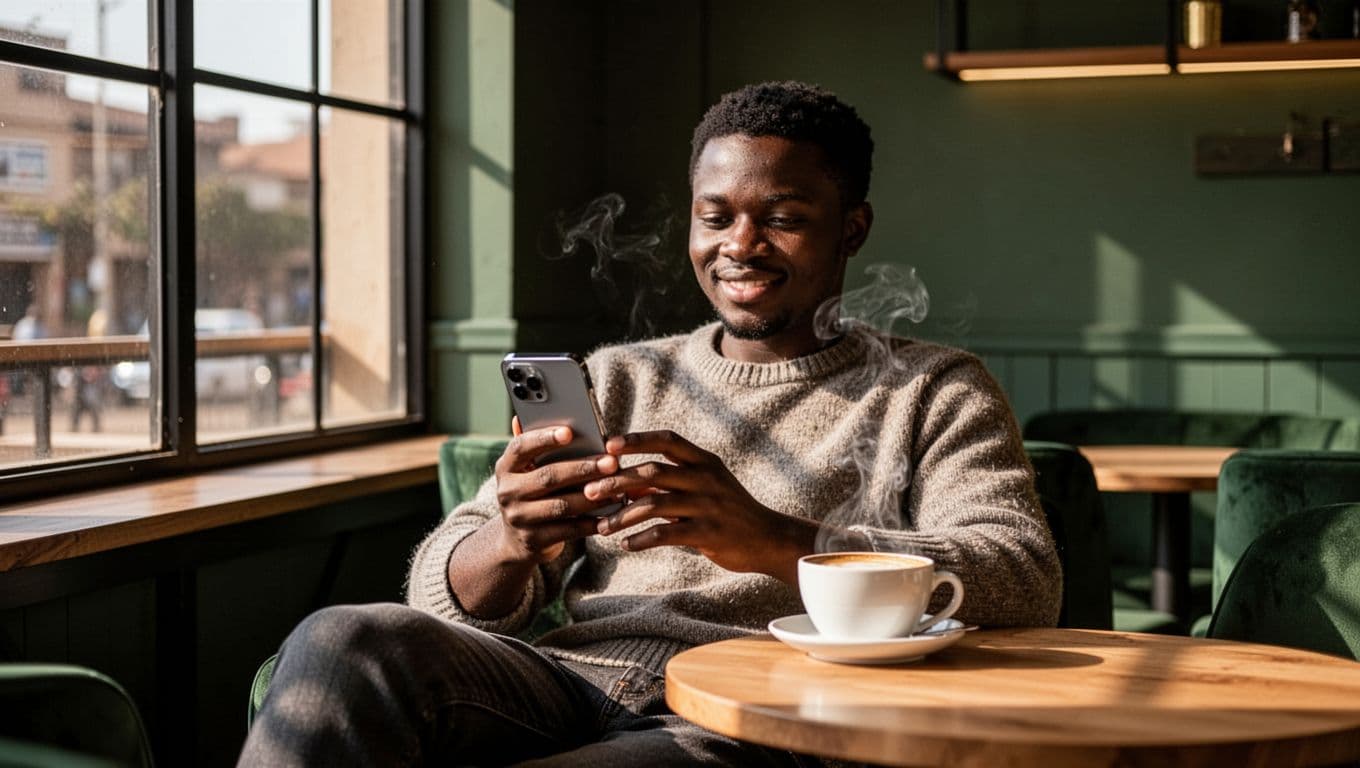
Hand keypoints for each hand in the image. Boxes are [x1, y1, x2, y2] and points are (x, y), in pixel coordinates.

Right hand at [492, 417, 619, 563]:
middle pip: (548, 477)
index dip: (544, 439)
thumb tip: (522, 417)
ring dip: (593, 497)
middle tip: (611, 462)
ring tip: (618, 489)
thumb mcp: (526, 470)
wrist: (517, 541)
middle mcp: (507, 492)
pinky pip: (568, 530)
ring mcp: (519, 518)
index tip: (570, 432)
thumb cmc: (532, 493)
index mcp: (506, 467)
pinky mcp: (534, 540)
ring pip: (561, 505)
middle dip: (583, 468)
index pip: (521, 447)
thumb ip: (532, 446)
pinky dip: (591, 522)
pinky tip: (610, 515)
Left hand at [583, 430, 817, 582]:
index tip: (608, 445)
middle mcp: (705, 478)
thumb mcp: (704, 486)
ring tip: (602, 528)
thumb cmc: (728, 510)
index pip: (667, 440)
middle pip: (652, 472)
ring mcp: (707, 505)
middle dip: (616, 481)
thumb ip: (669, 481)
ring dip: (622, 516)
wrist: (767, 538)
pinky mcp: (707, 532)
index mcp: (704, 461)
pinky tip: (627, 545)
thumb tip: (626, 482)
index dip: (637, 440)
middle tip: (589, 492)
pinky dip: (641, 539)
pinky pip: (666, 533)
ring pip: (654, 504)